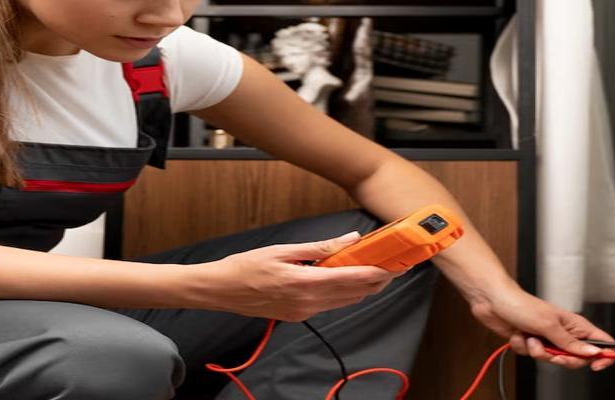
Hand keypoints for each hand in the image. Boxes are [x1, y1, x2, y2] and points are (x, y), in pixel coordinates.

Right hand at [195, 231, 401, 321]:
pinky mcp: (298, 315)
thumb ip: (320, 247)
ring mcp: (303, 312)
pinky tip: (347, 280)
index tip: (395, 265)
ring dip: (362, 288)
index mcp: (304, 283)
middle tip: (393, 267)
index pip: (352, 279)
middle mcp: (307, 302)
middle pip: (353, 293)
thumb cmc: (245, 267)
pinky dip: (344, 292)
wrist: (219, 291)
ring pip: (344, 301)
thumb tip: (350, 239)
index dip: (377, 273)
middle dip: (376, 281)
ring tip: (377, 272)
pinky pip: (329, 305)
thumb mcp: (283, 250)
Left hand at [469, 281, 614, 370]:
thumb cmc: (520, 303)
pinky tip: (518, 335)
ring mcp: (547, 338)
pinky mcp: (531, 342)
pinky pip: (533, 356)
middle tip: (551, 352)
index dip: (605, 355)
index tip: (597, 365)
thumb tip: (593, 353)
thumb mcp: (548, 325)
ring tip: (530, 337)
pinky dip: (523, 348)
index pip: (602, 342)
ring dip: (537, 352)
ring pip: (552, 359)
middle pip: (576, 358)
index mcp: (574, 325)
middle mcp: (563, 333)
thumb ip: (570, 342)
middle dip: (561, 359)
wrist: (492, 301)